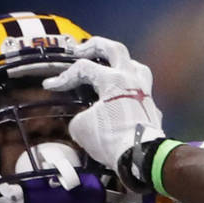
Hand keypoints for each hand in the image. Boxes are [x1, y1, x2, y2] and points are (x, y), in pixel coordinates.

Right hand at [43, 36, 164, 171]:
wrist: (140, 156)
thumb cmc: (110, 138)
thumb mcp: (81, 127)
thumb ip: (79, 116)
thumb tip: (82, 118)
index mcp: (113, 79)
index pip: (83, 69)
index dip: (64, 76)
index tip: (51, 86)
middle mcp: (131, 79)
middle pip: (115, 49)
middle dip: (96, 45)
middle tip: (81, 49)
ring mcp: (145, 91)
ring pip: (134, 65)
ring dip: (120, 63)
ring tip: (109, 67)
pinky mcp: (152, 107)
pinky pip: (141, 88)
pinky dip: (130, 87)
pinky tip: (123, 94)